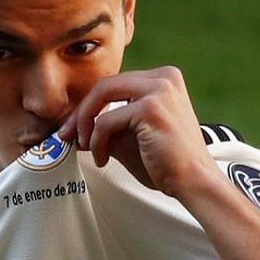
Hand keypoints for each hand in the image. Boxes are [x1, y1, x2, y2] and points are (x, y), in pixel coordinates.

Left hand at [57, 66, 220, 199]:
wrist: (194, 182)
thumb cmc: (166, 163)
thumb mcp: (130, 137)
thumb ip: (106, 126)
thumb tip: (74, 127)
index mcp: (162, 79)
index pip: (113, 84)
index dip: (88, 106)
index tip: (73, 127)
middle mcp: (164, 77)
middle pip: (104, 85)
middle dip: (80, 112)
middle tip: (66, 135)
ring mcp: (159, 90)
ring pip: (101, 96)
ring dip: (86, 125)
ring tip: (86, 148)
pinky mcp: (151, 108)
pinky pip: (107, 121)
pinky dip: (97, 141)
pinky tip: (102, 158)